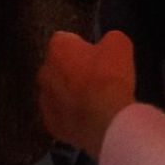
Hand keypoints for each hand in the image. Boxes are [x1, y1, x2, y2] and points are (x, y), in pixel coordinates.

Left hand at [36, 29, 135, 156]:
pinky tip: (88, 116)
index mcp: (58, 48)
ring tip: (93, 99)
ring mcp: (44, 101)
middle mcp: (44, 72)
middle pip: (57, 66)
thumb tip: (105, 45)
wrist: (106, 120)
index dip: (82, 46)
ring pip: (56, 91)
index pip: (65, 39)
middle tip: (95, 76)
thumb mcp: (119, 44)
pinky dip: (71, 114)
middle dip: (72, 69)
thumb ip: (106, 40)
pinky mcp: (50, 125)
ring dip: (69, 92)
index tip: (96, 54)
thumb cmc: (110, 77)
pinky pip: (60, 114)